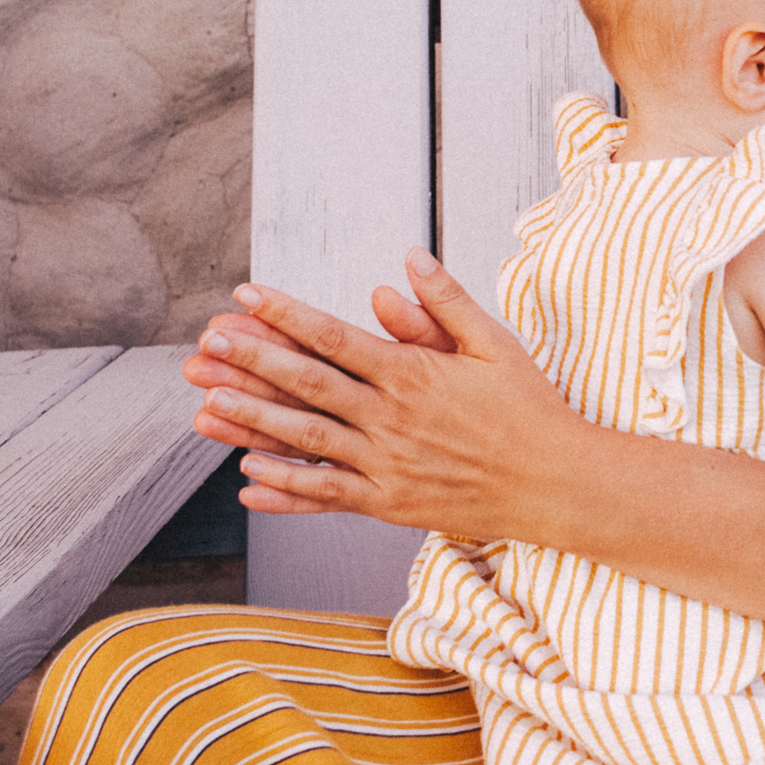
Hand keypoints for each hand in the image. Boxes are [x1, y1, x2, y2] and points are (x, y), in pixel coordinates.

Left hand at [181, 249, 587, 532]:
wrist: (557, 483)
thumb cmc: (529, 408)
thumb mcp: (495, 343)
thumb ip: (447, 302)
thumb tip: (408, 259)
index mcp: (414, 374)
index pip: (335, 337)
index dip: (286, 315)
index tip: (247, 295)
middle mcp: (392, 419)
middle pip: (308, 385)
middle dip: (252, 360)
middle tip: (207, 343)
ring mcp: (387, 466)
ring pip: (307, 442)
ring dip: (253, 422)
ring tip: (208, 405)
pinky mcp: (390, 505)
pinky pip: (328, 497)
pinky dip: (287, 491)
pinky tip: (248, 481)